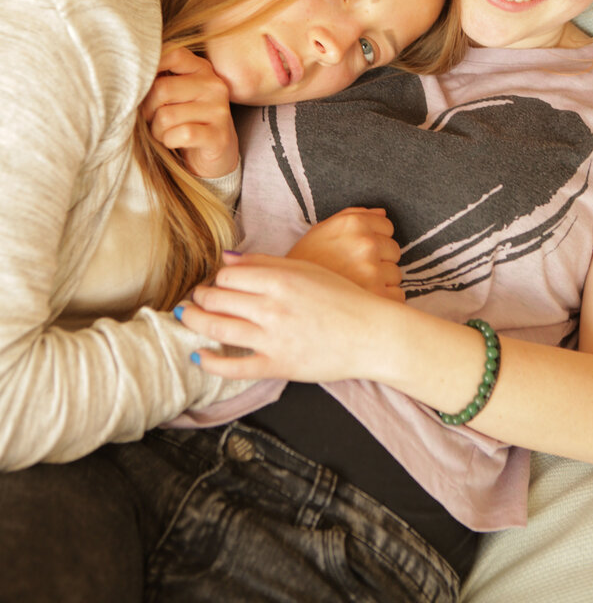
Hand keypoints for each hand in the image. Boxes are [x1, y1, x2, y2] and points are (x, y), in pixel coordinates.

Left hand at [142, 46, 238, 177]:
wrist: (213, 154)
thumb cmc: (184, 119)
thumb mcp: (174, 94)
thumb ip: (158, 79)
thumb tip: (127, 74)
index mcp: (202, 69)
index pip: (173, 55)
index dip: (151, 68)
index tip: (140, 86)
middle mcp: (214, 86)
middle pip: (162, 89)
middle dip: (148, 110)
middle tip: (152, 119)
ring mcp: (219, 111)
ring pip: (167, 116)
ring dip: (157, 130)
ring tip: (164, 133)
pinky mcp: (218, 136)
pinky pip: (182, 134)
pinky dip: (170, 141)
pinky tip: (174, 142)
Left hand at [178, 254, 400, 380]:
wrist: (371, 334)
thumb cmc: (343, 298)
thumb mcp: (307, 270)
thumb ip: (266, 263)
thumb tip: (227, 258)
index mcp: (280, 279)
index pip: (228, 275)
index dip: (216, 278)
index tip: (215, 282)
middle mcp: (272, 307)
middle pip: (217, 298)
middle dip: (199, 297)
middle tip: (195, 298)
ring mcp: (273, 338)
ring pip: (218, 327)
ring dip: (196, 320)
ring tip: (188, 317)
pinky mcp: (278, 365)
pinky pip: (235, 367)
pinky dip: (212, 362)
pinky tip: (199, 355)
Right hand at [288, 207, 403, 300]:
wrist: (288, 295)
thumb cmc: (305, 263)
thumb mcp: (323, 230)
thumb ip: (355, 215)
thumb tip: (383, 212)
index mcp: (354, 223)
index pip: (387, 227)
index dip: (374, 239)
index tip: (359, 251)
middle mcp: (366, 244)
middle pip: (394, 251)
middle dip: (380, 260)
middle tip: (355, 270)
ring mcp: (372, 271)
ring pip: (396, 275)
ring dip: (381, 281)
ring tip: (356, 286)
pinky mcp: (377, 296)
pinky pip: (397, 296)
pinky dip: (383, 300)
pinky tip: (362, 300)